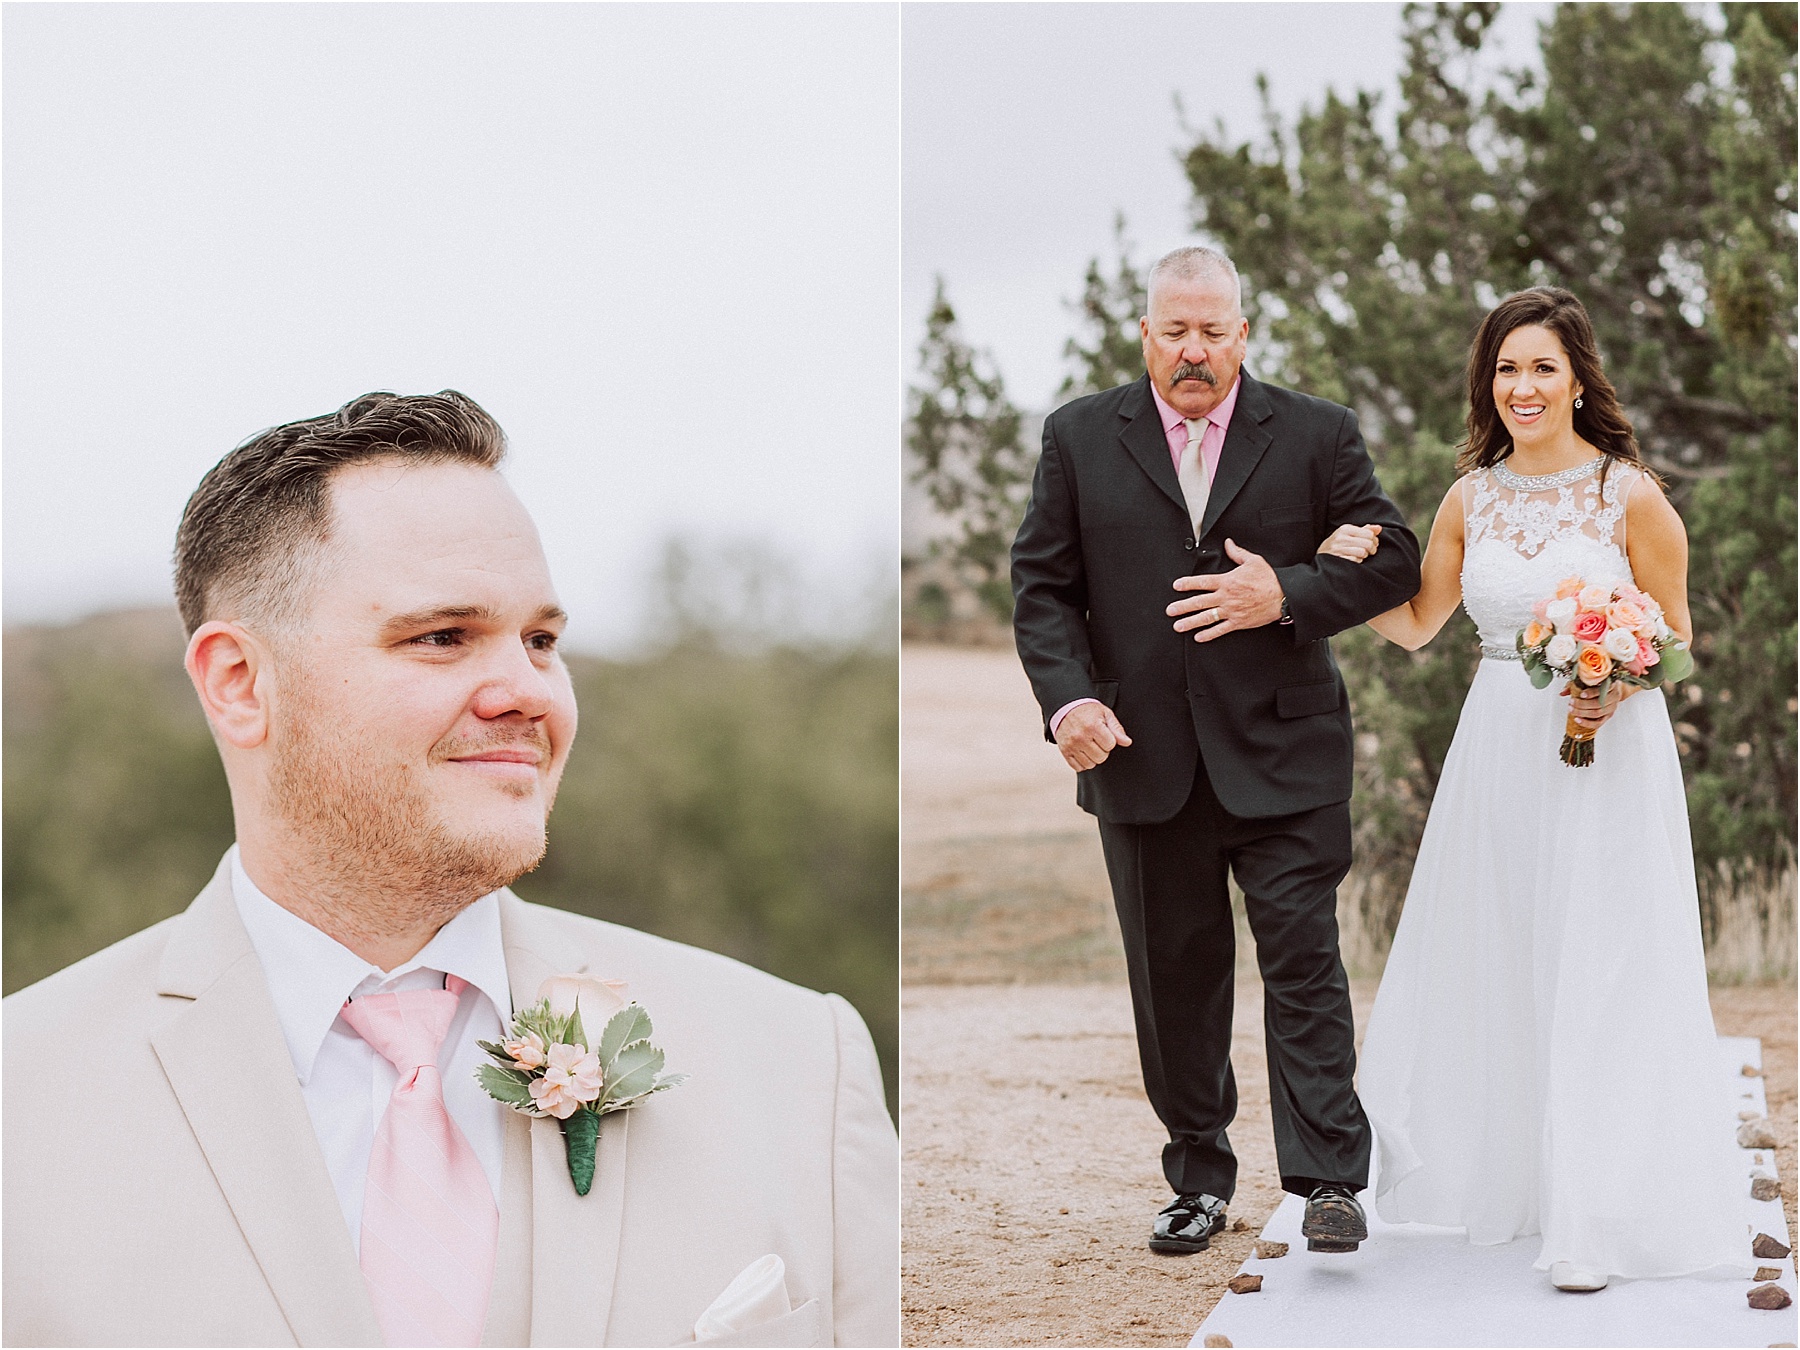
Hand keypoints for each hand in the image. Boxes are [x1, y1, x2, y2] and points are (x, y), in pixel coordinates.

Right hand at [1054, 701, 1132, 770]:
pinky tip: (1082, 752)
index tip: (1105, 734)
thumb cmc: (1088, 712)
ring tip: (1090, 745)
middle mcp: (1080, 737)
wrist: (1065, 708)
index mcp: (1092, 726)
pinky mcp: (1064, 751)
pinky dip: (1082, 763)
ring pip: (1090, 764)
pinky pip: (1078, 768)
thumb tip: (1127, 742)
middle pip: (1101, 757)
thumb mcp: (1105, 714)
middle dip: (1102, 750)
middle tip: (1097, 740)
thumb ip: (1117, 729)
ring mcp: (1071, 745)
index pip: (1110, 745)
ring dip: (1093, 757)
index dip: (1110, 741)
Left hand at [1167, 538, 1283, 641]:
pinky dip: (1209, 634)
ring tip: (1177, 626)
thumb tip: (1228, 542)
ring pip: (1206, 617)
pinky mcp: (1238, 622)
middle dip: (1182, 607)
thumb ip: (1237, 553)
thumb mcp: (1253, 561)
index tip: (1175, 586)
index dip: (1188, 583)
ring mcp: (1231, 611)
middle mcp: (1226, 597)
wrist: (1283, 597)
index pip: (1203, 582)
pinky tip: (1198, 637)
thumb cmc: (1269, 578)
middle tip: (1169, 610)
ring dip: (1190, 622)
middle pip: (1200, 602)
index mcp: (1227, 581)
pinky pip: (1221, 630)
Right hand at [1318, 523, 1380, 561]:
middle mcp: (1341, 537)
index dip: (1374, 540)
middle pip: (1368, 543)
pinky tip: (1354, 559)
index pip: (1369, 533)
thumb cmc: (1339, 543)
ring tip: (1360, 555)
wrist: (1322, 553)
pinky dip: (1357, 561)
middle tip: (1369, 551)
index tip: (1373, 544)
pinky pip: (1356, 561)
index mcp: (1345, 529)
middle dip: (1372, 549)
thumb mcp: (1350, 533)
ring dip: (1364, 556)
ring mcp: (1338, 549)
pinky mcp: (1338, 559)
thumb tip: (1379, 528)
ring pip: (1363, 552)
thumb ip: (1365, 530)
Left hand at [1565, 679, 1633, 730]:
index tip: (1582, 694)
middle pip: (1599, 703)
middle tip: (1571, 703)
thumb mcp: (1587, 680)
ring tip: (1571, 710)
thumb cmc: (1598, 684)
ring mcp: (1612, 708)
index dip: (1592, 693)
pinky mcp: (1608, 716)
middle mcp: (1613, 697)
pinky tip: (1577, 719)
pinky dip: (1587, 723)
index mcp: (1611, 685)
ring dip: (1582, 713)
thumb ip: (1574, 685)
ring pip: (1598, 713)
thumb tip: (1562, 692)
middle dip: (1582, 704)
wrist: (1611, 690)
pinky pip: (1598, 723)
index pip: (1603, 690)